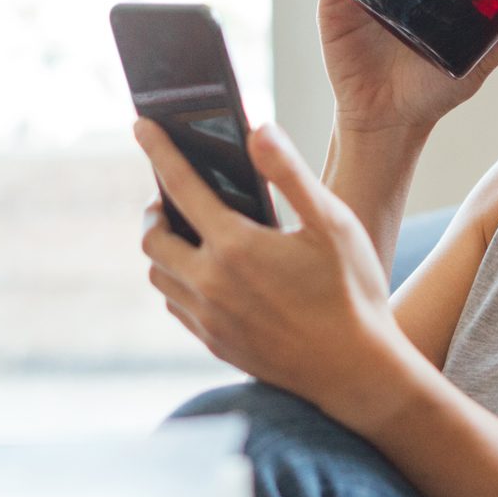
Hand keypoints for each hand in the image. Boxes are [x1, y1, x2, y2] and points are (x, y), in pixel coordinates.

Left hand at [132, 115, 427, 433]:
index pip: (180, 187)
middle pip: (153, 239)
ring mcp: (210, 320)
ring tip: (188, 233)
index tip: (141, 125)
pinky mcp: (216, 344)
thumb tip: (258, 130)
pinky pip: (177, 307)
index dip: (158, 150)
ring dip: (163, 250)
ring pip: (159, 277)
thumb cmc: (352, 292)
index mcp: (235, 247)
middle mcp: (211, 285)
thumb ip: (291, 173)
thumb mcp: (333, 223)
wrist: (357, 372)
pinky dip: (178, 283)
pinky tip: (206, 274)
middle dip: (156, 210)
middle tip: (174, 196)